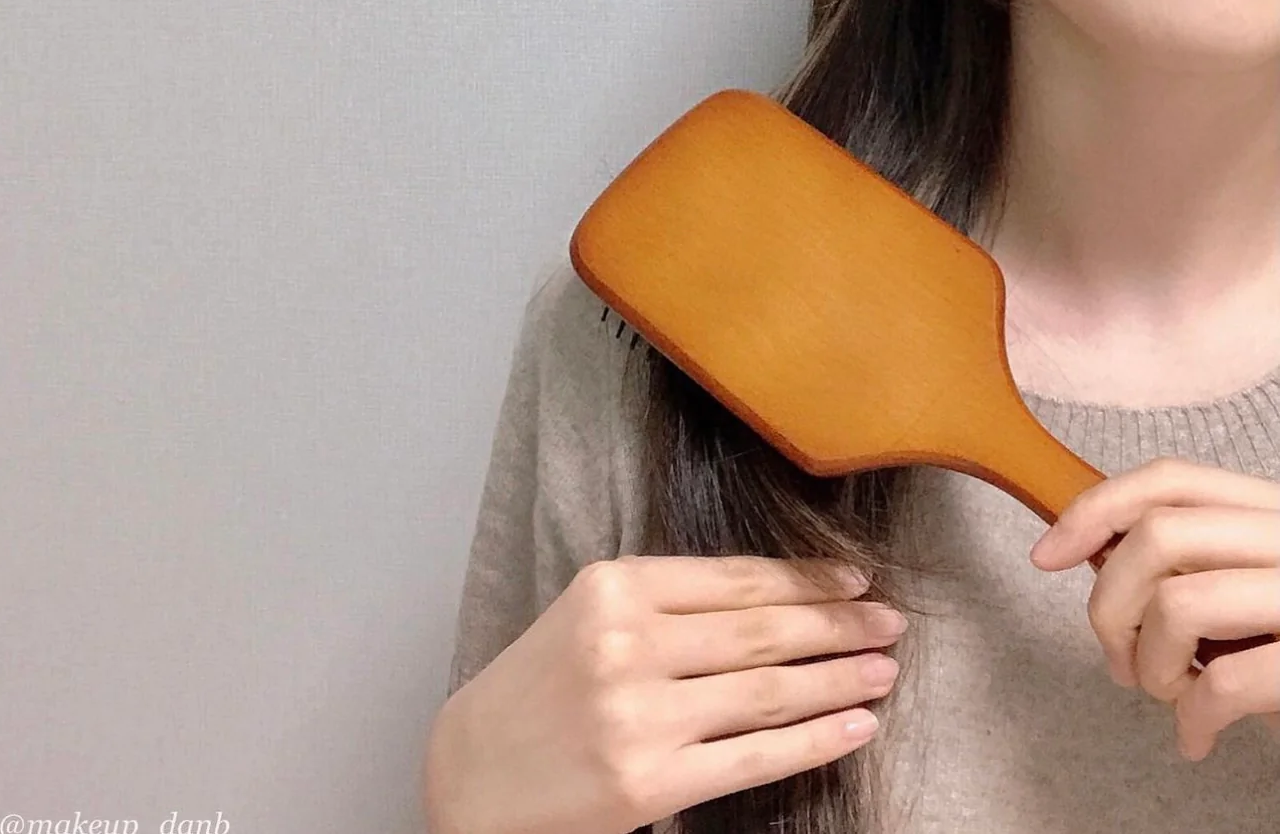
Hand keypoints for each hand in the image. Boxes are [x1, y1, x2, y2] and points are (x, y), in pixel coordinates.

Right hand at [423, 554, 905, 833]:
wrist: (470, 775)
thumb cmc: (537, 687)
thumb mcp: (589, 615)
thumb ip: (668, 602)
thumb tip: (776, 600)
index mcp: (613, 587)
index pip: (734, 577)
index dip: (805, 578)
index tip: (855, 577)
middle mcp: (628, 644)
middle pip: (761, 631)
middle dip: (836, 623)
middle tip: (888, 621)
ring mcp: (640, 716)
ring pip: (768, 691)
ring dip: (838, 679)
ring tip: (884, 669)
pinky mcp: (649, 783)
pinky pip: (754, 757)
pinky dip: (814, 741)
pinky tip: (855, 726)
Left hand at [1027, 456, 1279, 760]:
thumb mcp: (1250, 579)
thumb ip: (1193, 557)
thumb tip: (1087, 555)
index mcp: (1274, 508)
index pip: (1168, 478)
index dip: (1094, 509)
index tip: (1046, 554)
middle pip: (1158, 537)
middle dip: (1109, 601)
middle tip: (1115, 656)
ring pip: (1180, 604)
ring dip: (1148, 662)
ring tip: (1164, 693)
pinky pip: (1227, 681)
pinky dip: (1192, 716)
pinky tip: (1196, 737)